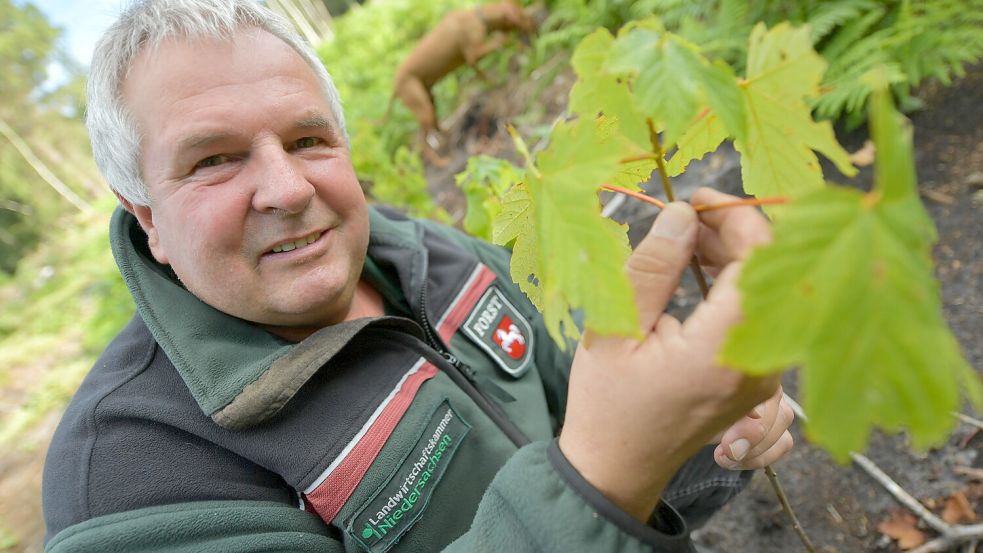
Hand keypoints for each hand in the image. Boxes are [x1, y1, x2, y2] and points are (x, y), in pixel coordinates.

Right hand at [558, 188, 779, 521]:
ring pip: (770, 292)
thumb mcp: (614, 328)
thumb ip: (651, 268)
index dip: (735, 216)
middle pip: (772, 274)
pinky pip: (761, 314)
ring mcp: (764, 375)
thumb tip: (683, 214)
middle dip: (733, 232)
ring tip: (686, 240)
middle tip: (685, 215)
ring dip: (734, 257)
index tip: (696, 198)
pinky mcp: (759, 378)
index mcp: (721, 352)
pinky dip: (736, 284)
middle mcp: (758, 365)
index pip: (759, 261)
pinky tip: (701, 271)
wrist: (618, 464)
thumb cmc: (607, 401)